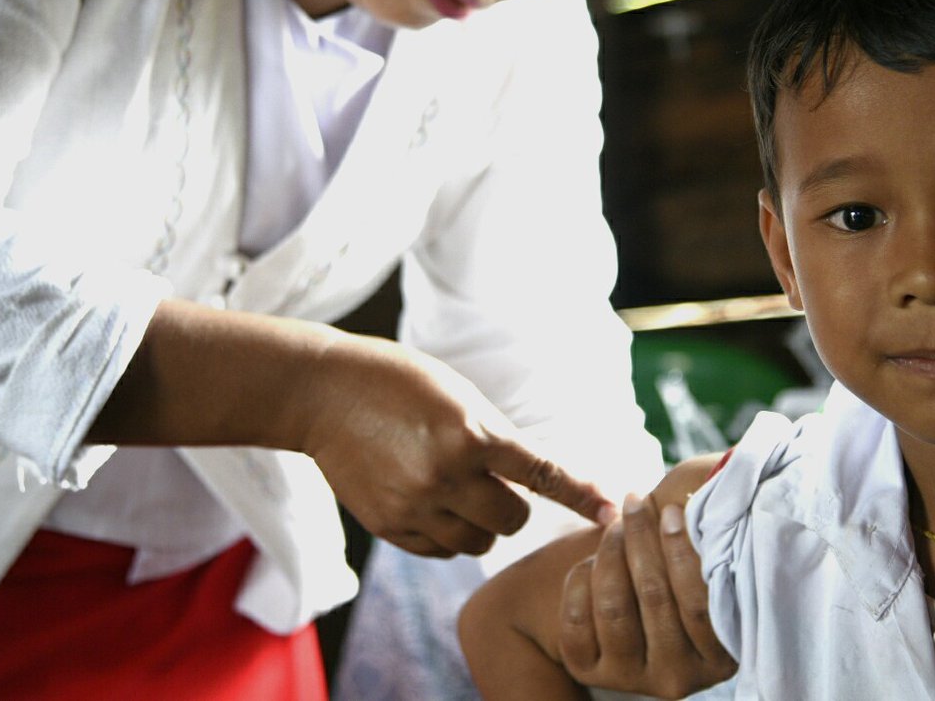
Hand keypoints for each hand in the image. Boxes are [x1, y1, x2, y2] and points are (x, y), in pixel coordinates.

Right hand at [300, 332, 615, 556]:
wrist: (324, 394)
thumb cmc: (399, 383)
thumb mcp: (459, 395)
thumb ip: (496, 438)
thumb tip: (537, 479)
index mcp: (470, 434)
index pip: (542, 473)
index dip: (581, 495)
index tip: (611, 512)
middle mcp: (445, 476)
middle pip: (512, 520)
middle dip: (513, 505)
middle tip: (493, 480)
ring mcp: (414, 506)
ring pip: (478, 542)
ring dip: (481, 523)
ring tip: (457, 488)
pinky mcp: (389, 526)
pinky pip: (441, 550)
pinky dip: (447, 534)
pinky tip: (429, 500)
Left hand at [559, 487, 735, 698]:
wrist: (632, 616)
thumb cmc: (679, 577)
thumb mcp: (704, 568)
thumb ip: (707, 542)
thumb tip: (698, 492)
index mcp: (719, 657)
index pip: (698, 605)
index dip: (680, 551)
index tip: (669, 509)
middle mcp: (677, 677)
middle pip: (653, 598)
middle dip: (641, 539)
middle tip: (635, 502)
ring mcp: (632, 678)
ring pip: (613, 606)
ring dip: (610, 554)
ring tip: (616, 525)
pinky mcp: (590, 670)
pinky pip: (577, 618)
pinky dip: (580, 580)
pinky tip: (592, 562)